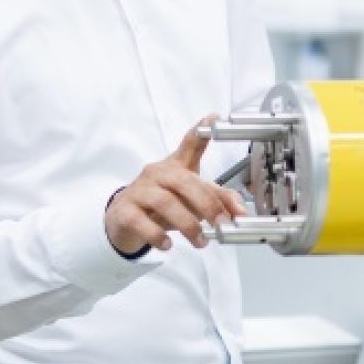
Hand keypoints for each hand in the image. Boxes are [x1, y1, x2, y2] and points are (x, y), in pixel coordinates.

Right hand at [105, 117, 246, 256]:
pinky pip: (140, 221)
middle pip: (185, 181)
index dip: (200, 130)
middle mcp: (157, 174)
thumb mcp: (190, 199)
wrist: (124, 220)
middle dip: (207, 204)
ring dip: (187, 224)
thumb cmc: (161, 205)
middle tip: (221, 224)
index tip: (212, 119)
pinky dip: (157, 235)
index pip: (189, 144)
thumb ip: (217, 200)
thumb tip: (240, 212)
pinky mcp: (125, 210)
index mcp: (175, 167)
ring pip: (165, 202)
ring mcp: (139, 191)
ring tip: (200, 241)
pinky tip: (167, 244)